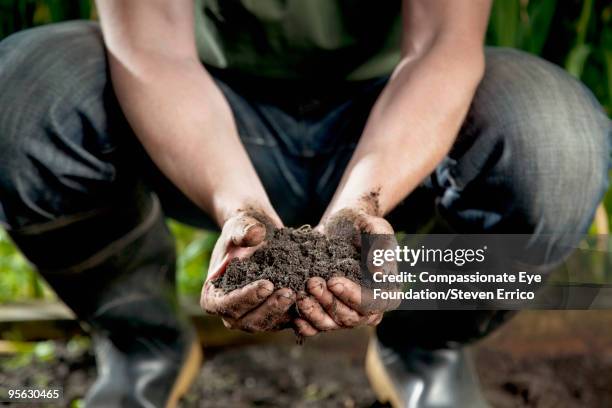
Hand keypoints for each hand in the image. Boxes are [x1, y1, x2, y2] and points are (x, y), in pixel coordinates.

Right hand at [200, 208, 296, 331]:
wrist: (261, 232)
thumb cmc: (244, 228)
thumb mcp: (241, 224)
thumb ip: (244, 230)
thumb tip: (255, 234)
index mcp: (213, 295)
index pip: (226, 304)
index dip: (246, 298)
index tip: (266, 285)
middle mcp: (230, 312)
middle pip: (247, 321)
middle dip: (269, 309)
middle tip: (288, 293)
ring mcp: (251, 316)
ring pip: (267, 324)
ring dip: (284, 313)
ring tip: (301, 294)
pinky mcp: (272, 315)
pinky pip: (283, 321)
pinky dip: (296, 313)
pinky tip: (310, 299)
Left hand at [294, 208, 399, 336]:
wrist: (340, 224)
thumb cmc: (363, 224)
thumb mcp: (377, 227)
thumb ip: (381, 246)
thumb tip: (379, 274)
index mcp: (386, 292)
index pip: (372, 305)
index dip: (353, 297)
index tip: (333, 280)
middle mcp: (368, 309)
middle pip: (350, 318)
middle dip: (329, 302)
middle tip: (311, 283)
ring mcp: (346, 312)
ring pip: (331, 324)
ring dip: (314, 314)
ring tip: (300, 295)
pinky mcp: (327, 311)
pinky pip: (316, 327)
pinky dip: (305, 325)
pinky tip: (294, 316)